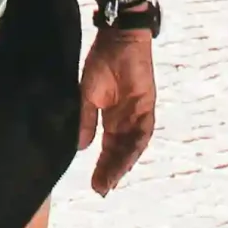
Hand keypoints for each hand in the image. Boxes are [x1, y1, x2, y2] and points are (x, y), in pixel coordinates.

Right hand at [75, 26, 156, 192]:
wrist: (118, 39)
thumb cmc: (102, 61)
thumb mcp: (88, 94)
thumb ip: (86, 119)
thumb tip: (80, 146)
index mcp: (112, 119)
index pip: (108, 149)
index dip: (103, 166)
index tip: (95, 185)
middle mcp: (126, 122)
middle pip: (120, 153)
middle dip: (111, 171)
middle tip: (102, 189)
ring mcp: (138, 115)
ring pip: (132, 147)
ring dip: (123, 164)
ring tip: (112, 180)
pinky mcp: (147, 107)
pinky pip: (143, 132)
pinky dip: (135, 146)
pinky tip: (126, 159)